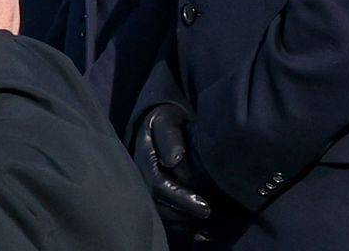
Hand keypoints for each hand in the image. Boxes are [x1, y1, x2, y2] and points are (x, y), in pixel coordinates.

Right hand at [133, 103, 212, 224]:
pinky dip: (181, 224)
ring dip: (182, 221)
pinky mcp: (151, 193)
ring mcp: (143, 185)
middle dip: (184, 215)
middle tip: (209, 217)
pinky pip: (163, 214)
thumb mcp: (165, 120)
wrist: (156, 124)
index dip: (182, 198)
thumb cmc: (165, 121)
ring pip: (159, 213)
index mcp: (142, 158)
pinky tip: (199, 229)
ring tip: (205, 225)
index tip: (205, 207)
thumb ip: (169, 137)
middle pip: (158, 205)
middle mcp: (139, 176)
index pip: (159, 185)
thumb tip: (174, 161)